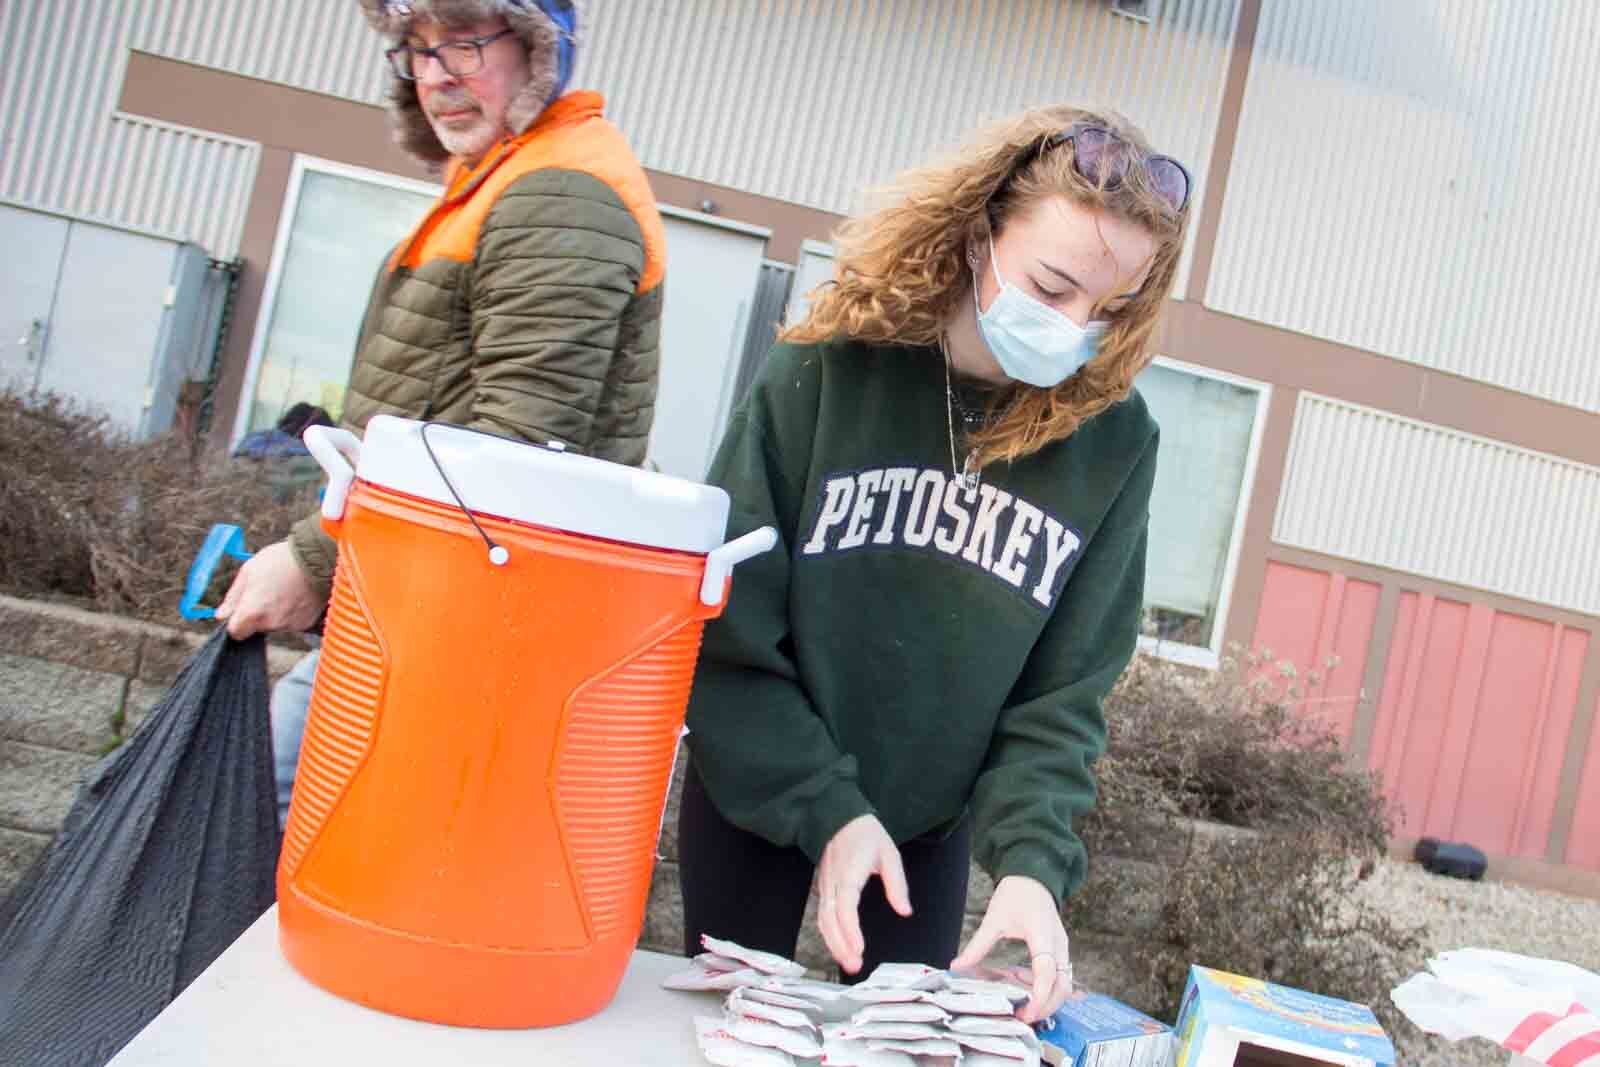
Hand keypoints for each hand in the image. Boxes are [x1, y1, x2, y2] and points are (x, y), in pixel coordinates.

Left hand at [215, 541, 322, 638]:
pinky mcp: (305, 623)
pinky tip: (295, 594)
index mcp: (252, 612)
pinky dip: (291, 612)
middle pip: (256, 627)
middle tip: (266, 591)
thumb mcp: (248, 571)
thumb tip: (221, 615)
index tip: (241, 609)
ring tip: (284, 589)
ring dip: (275, 612)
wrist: (317, 559)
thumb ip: (232, 598)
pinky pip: (291, 622)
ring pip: (274, 624)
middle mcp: (270, 623)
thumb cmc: (280, 561)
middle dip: (257, 614)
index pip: (235, 632)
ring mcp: (290, 625)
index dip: (236, 621)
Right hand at [815, 814, 911, 974]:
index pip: (845, 907)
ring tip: (849, 964)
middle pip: (829, 920)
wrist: (839, 817)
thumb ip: (897, 884)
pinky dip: (829, 935)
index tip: (859, 949)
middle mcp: (832, 882)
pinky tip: (840, 948)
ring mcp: (825, 886)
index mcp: (849, 873)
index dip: (850, 930)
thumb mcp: (889, 854)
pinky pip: (823, 916)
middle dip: (840, 946)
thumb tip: (905, 911)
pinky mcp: (824, 889)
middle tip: (855, 966)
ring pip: (823, 921)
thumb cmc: (865, 834)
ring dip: (833, 944)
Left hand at [951, 875, 1071, 1022]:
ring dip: (1048, 1000)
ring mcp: (1062, 948)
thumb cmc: (1016, 894)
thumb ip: (977, 945)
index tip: (1024, 1011)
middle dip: (1047, 1006)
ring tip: (1023, 1008)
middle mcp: (1059, 945)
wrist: (1033, 876)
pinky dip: (1047, 989)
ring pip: (1065, 984)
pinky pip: (1060, 977)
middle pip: (1063, 986)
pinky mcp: (1060, 950)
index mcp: (1043, 935)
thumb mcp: (993, 919)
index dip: (1039, 996)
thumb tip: (956, 966)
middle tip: (1023, 1018)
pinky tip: (1024, 989)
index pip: (1047, 972)